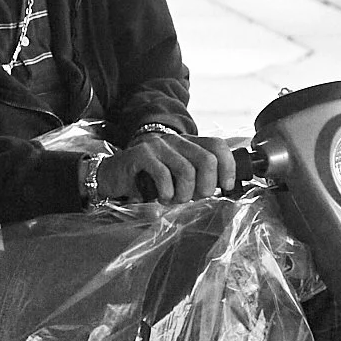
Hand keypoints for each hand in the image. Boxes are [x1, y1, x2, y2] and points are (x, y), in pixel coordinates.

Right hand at [99, 133, 235, 207]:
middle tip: (195, 198)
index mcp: (188, 144)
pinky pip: (163, 174)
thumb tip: (221, 189)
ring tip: (174, 200)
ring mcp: (159, 145)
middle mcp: (176, 141)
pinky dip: (166, 192)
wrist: (113, 174)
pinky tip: (161, 197)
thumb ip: (196, 177)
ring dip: (184, 193)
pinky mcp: (142, 154)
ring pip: (187, 170)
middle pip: (207, 160)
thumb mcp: (175, 175)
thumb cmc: (148, 179)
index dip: (228, 166)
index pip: (218, 146)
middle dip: (206, 186)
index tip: (226, 186)